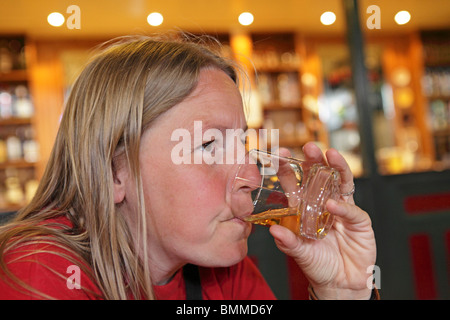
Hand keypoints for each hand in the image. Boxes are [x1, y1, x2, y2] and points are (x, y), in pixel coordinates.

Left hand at [270, 142, 376, 298]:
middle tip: (309, 146)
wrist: (341, 284)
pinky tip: (333, 204)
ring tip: (331, 155)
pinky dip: (343, 206)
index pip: (296, 183)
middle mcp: (323, 204)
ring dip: (336, 168)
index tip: (282, 154)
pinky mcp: (359, 221)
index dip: (290, 168)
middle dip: (315, 160)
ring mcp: (342, 210)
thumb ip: (288, 242)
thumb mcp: (299, 253)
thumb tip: (273, 230)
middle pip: (319, 177)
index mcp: (305, 208)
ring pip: (341, 183)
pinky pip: (351, 210)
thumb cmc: (318, 265)